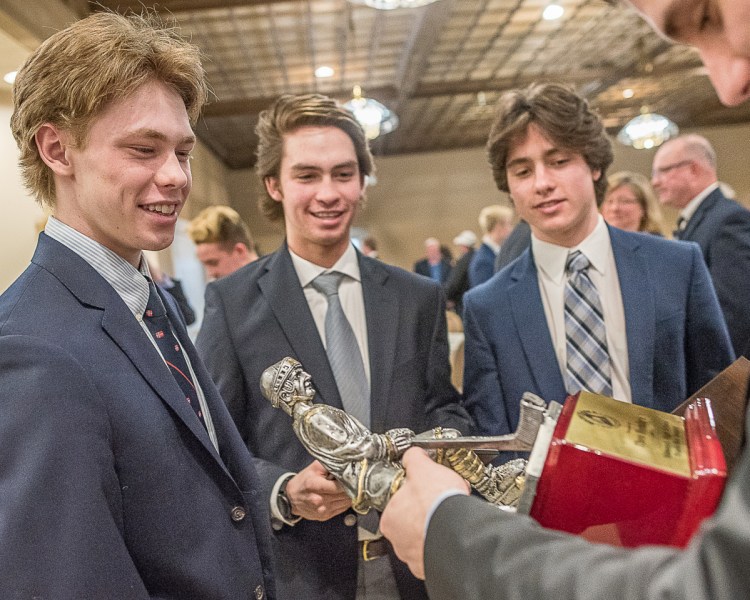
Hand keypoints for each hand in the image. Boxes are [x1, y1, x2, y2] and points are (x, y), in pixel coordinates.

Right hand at [285, 460, 351, 520]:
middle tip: (352, 482)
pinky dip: (345, 502)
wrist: (291, 498)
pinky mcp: (324, 517)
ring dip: (349, 495)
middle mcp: (318, 500)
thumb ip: (329, 465)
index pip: (338, 486)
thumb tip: (345, 465)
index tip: (352, 477)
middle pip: (343, 495)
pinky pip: (342, 509)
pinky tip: (342, 496)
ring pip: (345, 502)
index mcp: (315, 485)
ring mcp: (322, 510)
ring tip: (348, 488)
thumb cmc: (303, 480)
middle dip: (349, 487)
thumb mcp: (314, 468)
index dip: (347, 482)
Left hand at [380, 448, 468, 579]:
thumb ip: (414, 459)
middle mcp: (398, 540)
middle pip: (410, 521)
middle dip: (426, 511)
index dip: (414, 494)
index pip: (398, 502)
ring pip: (423, 537)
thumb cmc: (438, 505)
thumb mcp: (423, 468)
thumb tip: (412, 453)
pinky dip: (444, 542)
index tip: (425, 492)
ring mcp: (414, 556)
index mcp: (390, 517)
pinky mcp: (431, 566)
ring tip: (450, 517)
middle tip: (441, 503)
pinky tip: (453, 531)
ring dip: (435, 527)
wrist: (459, 534)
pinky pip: (436, 551)